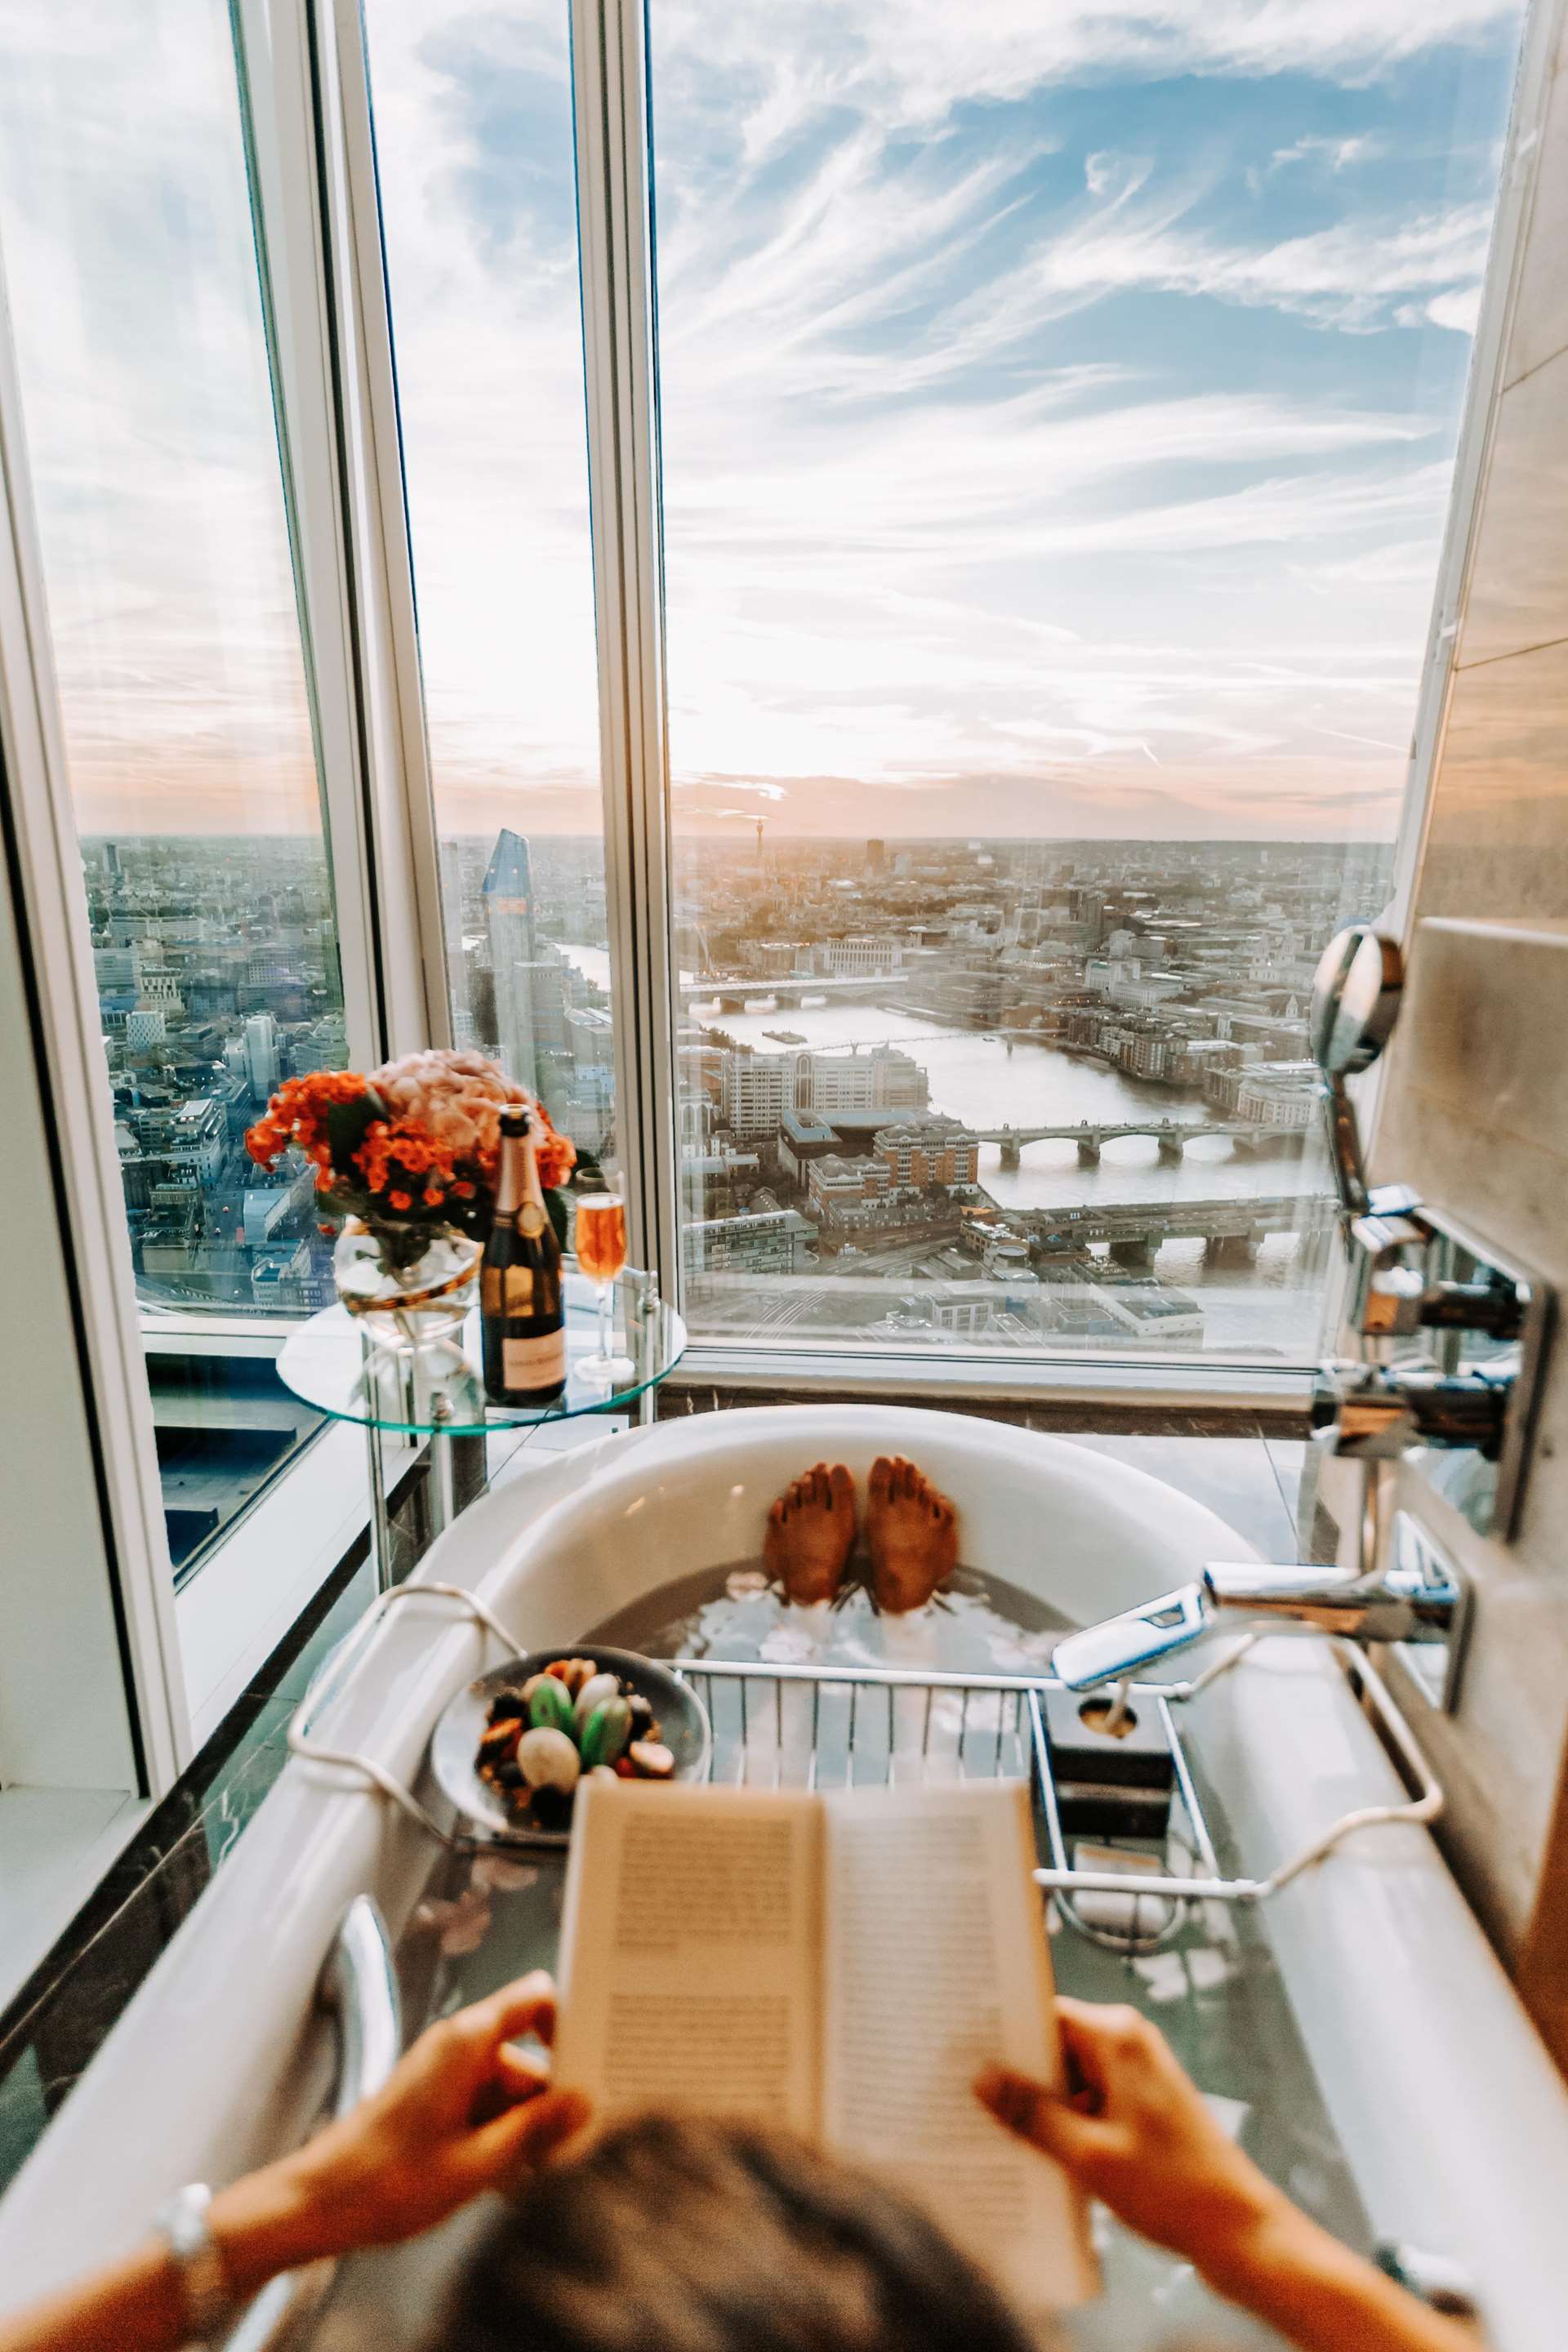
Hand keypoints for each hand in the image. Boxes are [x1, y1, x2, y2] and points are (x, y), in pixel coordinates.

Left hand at [212, 1973, 588, 2282]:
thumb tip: (584, 2102)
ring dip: (524, 2126)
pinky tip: (500, 2176)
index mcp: (468, 2042)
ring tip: (528, 2174)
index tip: (598, 2060)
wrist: (317, 2205)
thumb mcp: (477, 2165)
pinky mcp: (433, 2099)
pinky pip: (483, 2103)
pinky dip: (498, 2134)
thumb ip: (535, 2129)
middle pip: (528, 2054)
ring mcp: (443, 2072)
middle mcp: (457, 2046)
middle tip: (567, 2148)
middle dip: (551, 2100)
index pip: (537, 1999)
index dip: (572, 2023)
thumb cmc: (386, 2182)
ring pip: (508, 2086)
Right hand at [975, 1997, 1288, 2279]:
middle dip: (1017, 2075)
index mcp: (1118, 2037)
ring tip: (990, 2132)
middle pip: (1055, 2047)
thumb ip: (1032, 2114)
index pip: (1044, 2014)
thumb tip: (982, 2078)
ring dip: (1040, 2108)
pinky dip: (1065, 2126)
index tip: (959, 2049)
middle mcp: (1129, 2046)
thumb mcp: (1089, 2154)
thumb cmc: (1171, 2188)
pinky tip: (1033, 2156)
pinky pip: (1089, 2105)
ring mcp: (1138, 2079)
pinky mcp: (1143, 2111)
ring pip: (1070, 2081)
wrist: (1240, 2233)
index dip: (1003, 2032)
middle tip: (964, 2097)